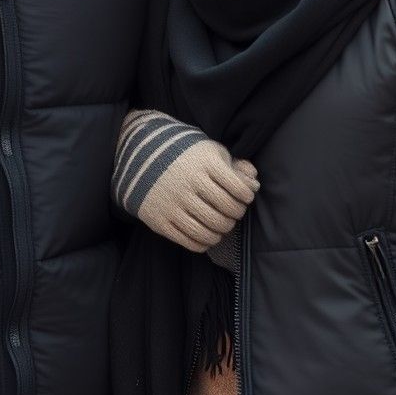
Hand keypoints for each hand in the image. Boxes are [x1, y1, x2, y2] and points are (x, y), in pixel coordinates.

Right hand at [138, 133, 259, 252]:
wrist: (140, 158)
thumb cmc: (185, 155)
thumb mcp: (210, 152)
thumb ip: (235, 166)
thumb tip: (255, 183)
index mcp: (205, 163)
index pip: (239, 189)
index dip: (246, 196)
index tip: (244, 196)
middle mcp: (189, 183)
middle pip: (226, 212)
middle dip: (236, 215)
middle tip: (233, 212)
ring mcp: (173, 204)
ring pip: (210, 230)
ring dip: (221, 231)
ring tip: (221, 225)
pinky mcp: (160, 221)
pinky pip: (190, 241)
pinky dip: (204, 243)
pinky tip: (207, 235)